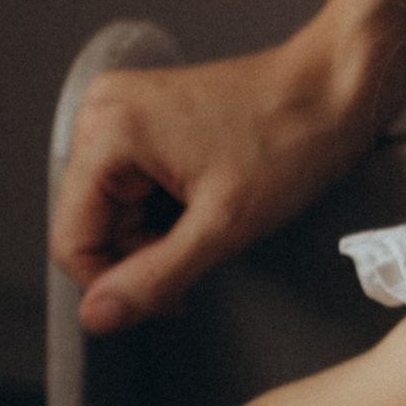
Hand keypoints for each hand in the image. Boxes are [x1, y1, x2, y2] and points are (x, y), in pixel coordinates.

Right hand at [52, 20, 379, 332]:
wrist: (333, 88)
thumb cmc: (291, 140)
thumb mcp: (222, 226)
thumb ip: (154, 277)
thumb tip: (97, 316)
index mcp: (108, 132)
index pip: (71, 242)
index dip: (116, 285)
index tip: (171, 296)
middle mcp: (101, 113)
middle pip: (92, 227)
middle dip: (144, 255)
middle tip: (204, 251)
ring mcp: (121, 112)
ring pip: (115, 213)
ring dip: (159, 235)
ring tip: (213, 217)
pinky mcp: (144, 118)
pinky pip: (135, 187)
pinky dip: (168, 210)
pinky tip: (206, 200)